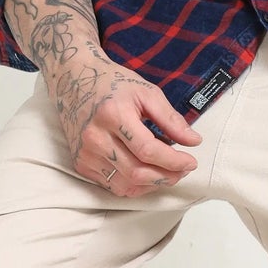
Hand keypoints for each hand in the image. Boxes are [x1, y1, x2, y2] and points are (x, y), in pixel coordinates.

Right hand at [49, 51, 202, 193]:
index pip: (147, 150)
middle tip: (183, 170)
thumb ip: (171, 119)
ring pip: (125, 185)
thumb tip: (194, 142)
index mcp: (112, 115)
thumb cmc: (113, 84)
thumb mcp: (146, 92)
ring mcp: (85, 153)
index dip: (173, 161)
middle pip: (137, 172)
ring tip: (167, 172)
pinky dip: (134, 185)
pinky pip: (112, 186)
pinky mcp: (80, 164)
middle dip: (167, 176)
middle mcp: (95, 137)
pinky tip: (146, 173)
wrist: (73, 81)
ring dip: (152, 184)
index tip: (191, 162)